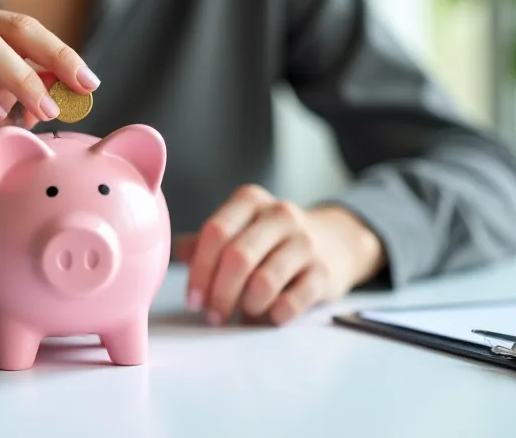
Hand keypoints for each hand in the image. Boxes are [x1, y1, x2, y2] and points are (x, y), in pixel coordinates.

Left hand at [174, 185, 384, 325]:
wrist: (335, 242)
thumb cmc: (272, 241)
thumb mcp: (240, 230)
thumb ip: (206, 241)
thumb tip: (180, 252)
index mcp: (250, 201)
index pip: (215, 232)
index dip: (199, 270)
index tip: (193, 300)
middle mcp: (280, 215)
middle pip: (237, 258)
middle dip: (220, 294)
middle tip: (214, 315)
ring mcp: (305, 242)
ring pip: (264, 281)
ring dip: (247, 306)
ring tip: (246, 312)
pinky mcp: (324, 271)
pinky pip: (292, 301)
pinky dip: (274, 315)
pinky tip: (270, 316)